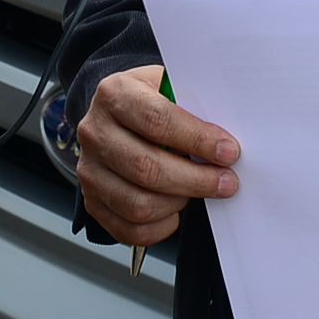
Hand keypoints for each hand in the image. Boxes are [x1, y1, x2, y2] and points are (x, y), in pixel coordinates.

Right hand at [73, 65, 240, 246]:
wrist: (117, 116)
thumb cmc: (150, 102)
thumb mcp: (169, 88)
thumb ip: (193, 107)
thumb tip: (226, 139)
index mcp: (114, 94)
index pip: (157, 120)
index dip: (198, 140)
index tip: (229, 151)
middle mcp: (94, 132)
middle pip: (146, 168)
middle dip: (196, 179)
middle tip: (226, 182)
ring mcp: (89, 171)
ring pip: (138, 204)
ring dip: (179, 203)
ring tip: (198, 191)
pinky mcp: (92, 201)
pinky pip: (130, 229)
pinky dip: (161, 226)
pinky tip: (175, 210)